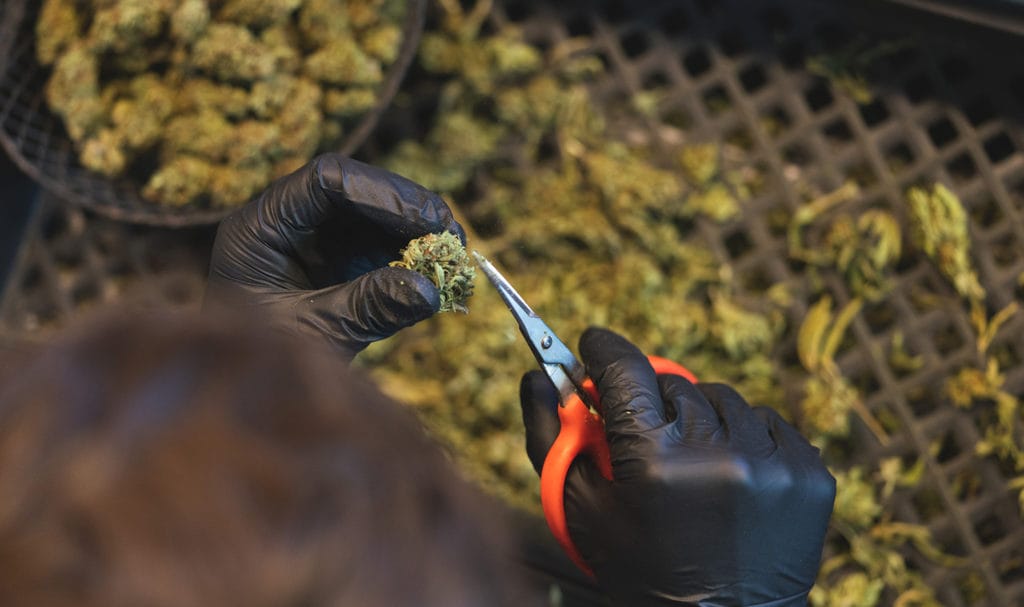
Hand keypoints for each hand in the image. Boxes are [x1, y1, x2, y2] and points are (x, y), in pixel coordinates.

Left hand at [206, 155, 465, 358]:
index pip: (324, 181)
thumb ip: (368, 308)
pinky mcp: (338, 262)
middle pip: (354, 190)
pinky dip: (409, 253)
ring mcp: (314, 240)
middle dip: (404, 209)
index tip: (424, 221)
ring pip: (372, 214)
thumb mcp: (316, 335)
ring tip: (452, 251)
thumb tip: (430, 291)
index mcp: (261, 228)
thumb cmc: (263, 365)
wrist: (249, 397)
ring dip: (414, 229)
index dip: (379, 193)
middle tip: (449, 232)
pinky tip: (437, 267)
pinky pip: (379, 243)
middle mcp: (287, 223)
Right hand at [520, 328, 835, 605]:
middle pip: (674, 385)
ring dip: (703, 420)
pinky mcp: (809, 475)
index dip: (604, 350)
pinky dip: (747, 439)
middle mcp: (717, 455)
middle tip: (646, 434)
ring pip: (724, 399)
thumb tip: (534, 375)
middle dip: (653, 403)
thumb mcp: (581, 510)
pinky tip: (732, 475)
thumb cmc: (641, 568)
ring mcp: (770, 464)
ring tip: (694, 464)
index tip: (594, 345)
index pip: (625, 369)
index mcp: (654, 463)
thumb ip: (549, 436)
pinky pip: (769, 423)